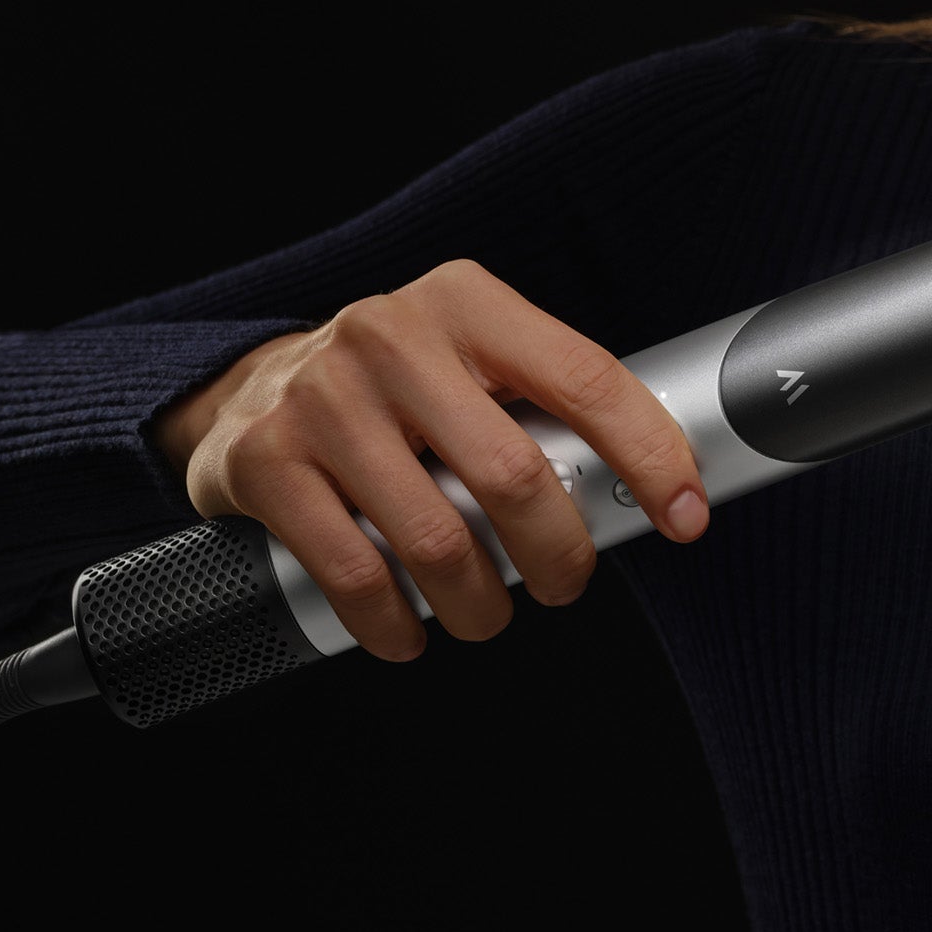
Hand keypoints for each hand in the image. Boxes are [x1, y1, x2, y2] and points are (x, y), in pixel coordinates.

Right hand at [154, 261, 710, 661]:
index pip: (584, 378)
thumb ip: (541, 407)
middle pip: (515, 476)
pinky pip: (355, 574)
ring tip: (484, 611)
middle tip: (562, 583)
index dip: (650, 455)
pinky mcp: (266, 460)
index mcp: (463, 302)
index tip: (686, 516)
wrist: (245, 391)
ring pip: (437, 541)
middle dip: (559, 557)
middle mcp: (392, 336)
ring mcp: (322, 397)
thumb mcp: (466, 364)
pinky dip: (396, 625)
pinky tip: (409, 629)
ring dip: (479, 605)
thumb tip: (650, 486)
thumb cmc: (392, 391)